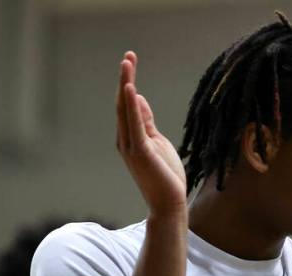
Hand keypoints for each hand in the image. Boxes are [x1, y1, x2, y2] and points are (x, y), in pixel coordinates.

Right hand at [115, 51, 187, 216]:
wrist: (168, 204)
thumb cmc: (164, 176)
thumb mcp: (156, 142)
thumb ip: (146, 122)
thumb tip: (139, 100)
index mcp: (130, 138)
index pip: (127, 105)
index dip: (128, 82)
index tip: (130, 61)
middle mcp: (125, 140)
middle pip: (123, 104)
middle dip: (126, 79)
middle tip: (128, 56)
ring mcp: (131, 146)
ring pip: (125, 111)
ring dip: (126, 85)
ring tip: (127, 64)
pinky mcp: (141, 152)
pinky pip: (134, 125)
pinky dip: (131, 106)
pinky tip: (131, 89)